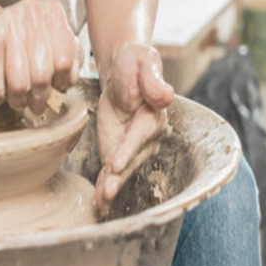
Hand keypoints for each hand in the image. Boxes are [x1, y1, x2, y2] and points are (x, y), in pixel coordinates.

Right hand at [0, 0, 82, 113]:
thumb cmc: (24, 40)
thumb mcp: (54, 42)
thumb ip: (71, 58)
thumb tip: (69, 81)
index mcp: (53, 14)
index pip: (65, 62)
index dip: (62, 82)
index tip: (57, 88)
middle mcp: (32, 14)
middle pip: (41, 75)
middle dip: (39, 98)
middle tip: (36, 104)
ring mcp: (8, 25)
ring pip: (18, 83)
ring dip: (18, 100)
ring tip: (18, 101)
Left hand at [94, 42, 174, 214]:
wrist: (124, 72)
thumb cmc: (134, 64)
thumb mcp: (141, 63)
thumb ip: (152, 80)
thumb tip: (167, 96)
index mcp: (154, 115)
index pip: (141, 136)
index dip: (128, 150)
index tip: (115, 163)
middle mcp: (148, 138)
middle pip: (132, 160)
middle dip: (119, 176)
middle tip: (107, 190)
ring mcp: (133, 148)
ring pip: (122, 171)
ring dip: (111, 186)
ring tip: (101, 202)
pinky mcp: (119, 153)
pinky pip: (112, 172)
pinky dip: (104, 187)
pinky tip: (98, 203)